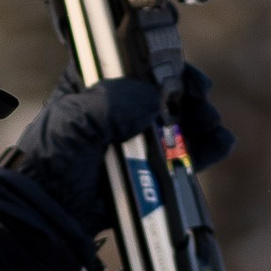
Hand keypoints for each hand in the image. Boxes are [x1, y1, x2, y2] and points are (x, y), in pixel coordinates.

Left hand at [0, 65, 234, 228]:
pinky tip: (219, 142)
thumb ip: (113, 103)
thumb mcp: (76, 122)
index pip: (132, 57)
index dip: (158, 55)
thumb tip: (154, 97)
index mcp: (94, 84)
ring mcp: (137, 137)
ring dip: (201, 116)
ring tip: (210, 122)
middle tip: (199, 95)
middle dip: (188, 89)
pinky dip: (206, 146)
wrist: (53, 215)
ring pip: (181, 117)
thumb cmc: (52, 164)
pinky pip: (186, 152)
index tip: (176, 62)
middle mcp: (119, 107)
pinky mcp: (152, 166)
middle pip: (165, 86)